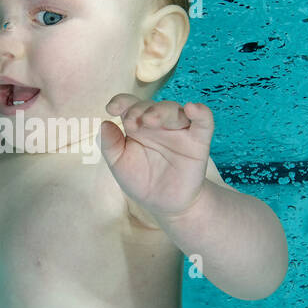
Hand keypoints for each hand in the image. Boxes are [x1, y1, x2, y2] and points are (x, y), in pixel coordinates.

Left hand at [99, 96, 214, 219]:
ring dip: (162, 111)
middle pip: (151, 105)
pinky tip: (192, 108)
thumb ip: (110, 146)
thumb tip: (104, 124)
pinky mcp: (198, 142)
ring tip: (150, 119)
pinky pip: (204, 122)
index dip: (121, 101)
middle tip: (131, 123)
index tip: (111, 109)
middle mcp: (159, 124)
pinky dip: (201, 112)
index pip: (130, 105)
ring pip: (174, 111)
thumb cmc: (141, 181)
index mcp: (138, 126)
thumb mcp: (119, 165)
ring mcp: (179, 131)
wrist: (166, 205)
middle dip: (139, 110)